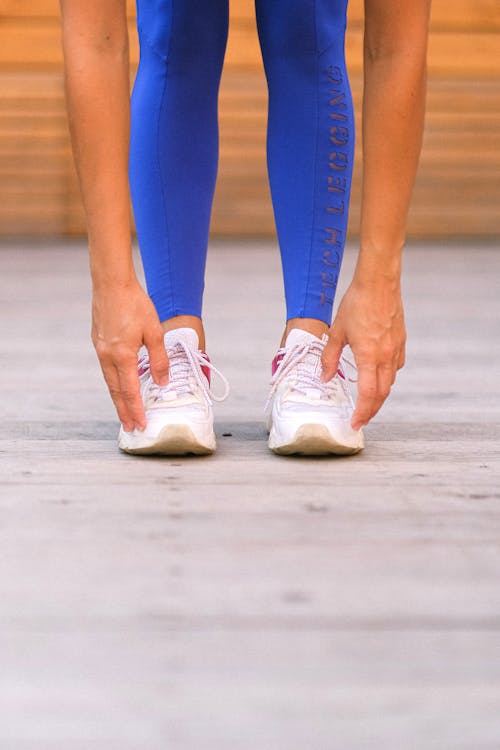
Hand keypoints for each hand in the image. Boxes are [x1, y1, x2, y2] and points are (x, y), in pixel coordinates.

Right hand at [91, 279, 169, 431]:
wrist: (111, 283)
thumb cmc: (135, 304)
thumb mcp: (154, 332)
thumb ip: (159, 359)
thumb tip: (162, 382)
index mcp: (122, 356)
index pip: (129, 391)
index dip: (135, 409)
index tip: (140, 424)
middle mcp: (107, 356)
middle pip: (116, 391)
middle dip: (124, 410)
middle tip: (130, 427)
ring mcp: (100, 349)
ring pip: (109, 380)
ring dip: (118, 398)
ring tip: (125, 412)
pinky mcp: (98, 342)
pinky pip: (106, 368)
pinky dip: (114, 382)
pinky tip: (120, 385)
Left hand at [321, 278, 405, 429]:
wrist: (378, 282)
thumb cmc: (356, 303)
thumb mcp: (336, 331)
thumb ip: (330, 358)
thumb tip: (326, 378)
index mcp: (369, 356)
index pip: (368, 394)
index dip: (362, 412)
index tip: (355, 423)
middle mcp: (386, 356)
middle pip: (382, 393)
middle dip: (372, 410)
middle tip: (361, 419)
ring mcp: (396, 349)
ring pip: (390, 381)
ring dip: (380, 395)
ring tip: (367, 402)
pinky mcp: (400, 341)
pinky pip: (396, 366)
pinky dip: (387, 377)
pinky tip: (378, 375)